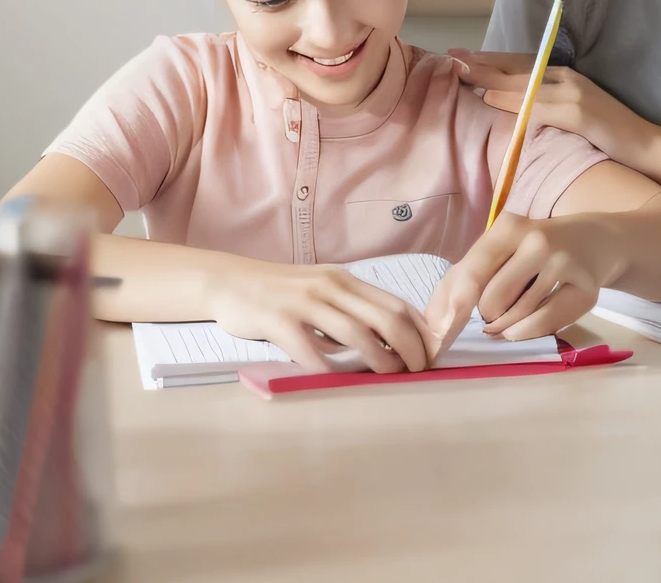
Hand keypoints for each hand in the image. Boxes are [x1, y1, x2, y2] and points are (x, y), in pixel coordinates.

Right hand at [203, 259, 434, 373]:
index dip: (420, 332)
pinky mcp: (278, 320)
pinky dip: (328, 368)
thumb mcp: (322, 291)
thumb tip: (392, 340)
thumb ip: (351, 310)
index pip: (396, 304)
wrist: (229, 282)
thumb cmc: (280, 292)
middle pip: (386, 318)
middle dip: (410, 348)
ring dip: (379, 360)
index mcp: (345, 281)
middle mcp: (330, 287)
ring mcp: (304, 302)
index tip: (431, 355)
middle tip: (418, 371)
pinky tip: (336, 380)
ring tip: (389, 376)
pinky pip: (310, 349)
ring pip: (356, 333)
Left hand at [425, 212, 611, 357]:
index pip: (473, 272)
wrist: (594, 240)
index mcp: (507, 227)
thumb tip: (433, 324)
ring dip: (506, 326)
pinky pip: (545, 324)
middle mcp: (536, 241)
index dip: (454, 306)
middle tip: (496, 308)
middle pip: (492, 301)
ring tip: (511, 315)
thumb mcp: (497, 252)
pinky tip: (524, 326)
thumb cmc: (530, 250)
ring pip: (517, 316)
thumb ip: (459, 280)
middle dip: (487, 315)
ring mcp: (564, 263)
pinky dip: (527, 332)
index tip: (441, 334)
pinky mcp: (586, 288)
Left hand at [448, 49, 645, 159]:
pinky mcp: (580, 113)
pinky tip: (491, 98)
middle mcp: (570, 79)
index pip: (523, 64)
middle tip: (452, 56)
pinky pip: (538, 106)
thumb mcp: (575, 117)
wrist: (648, 149)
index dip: (492, 60)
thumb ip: (548, 109)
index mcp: (567, 78)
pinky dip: (512, 101)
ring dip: (490, 77)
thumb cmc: (611, 137)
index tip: (464, 57)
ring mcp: (575, 94)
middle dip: (484, 62)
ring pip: (524, 84)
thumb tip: (514, 109)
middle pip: (519, 67)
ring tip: (462, 73)